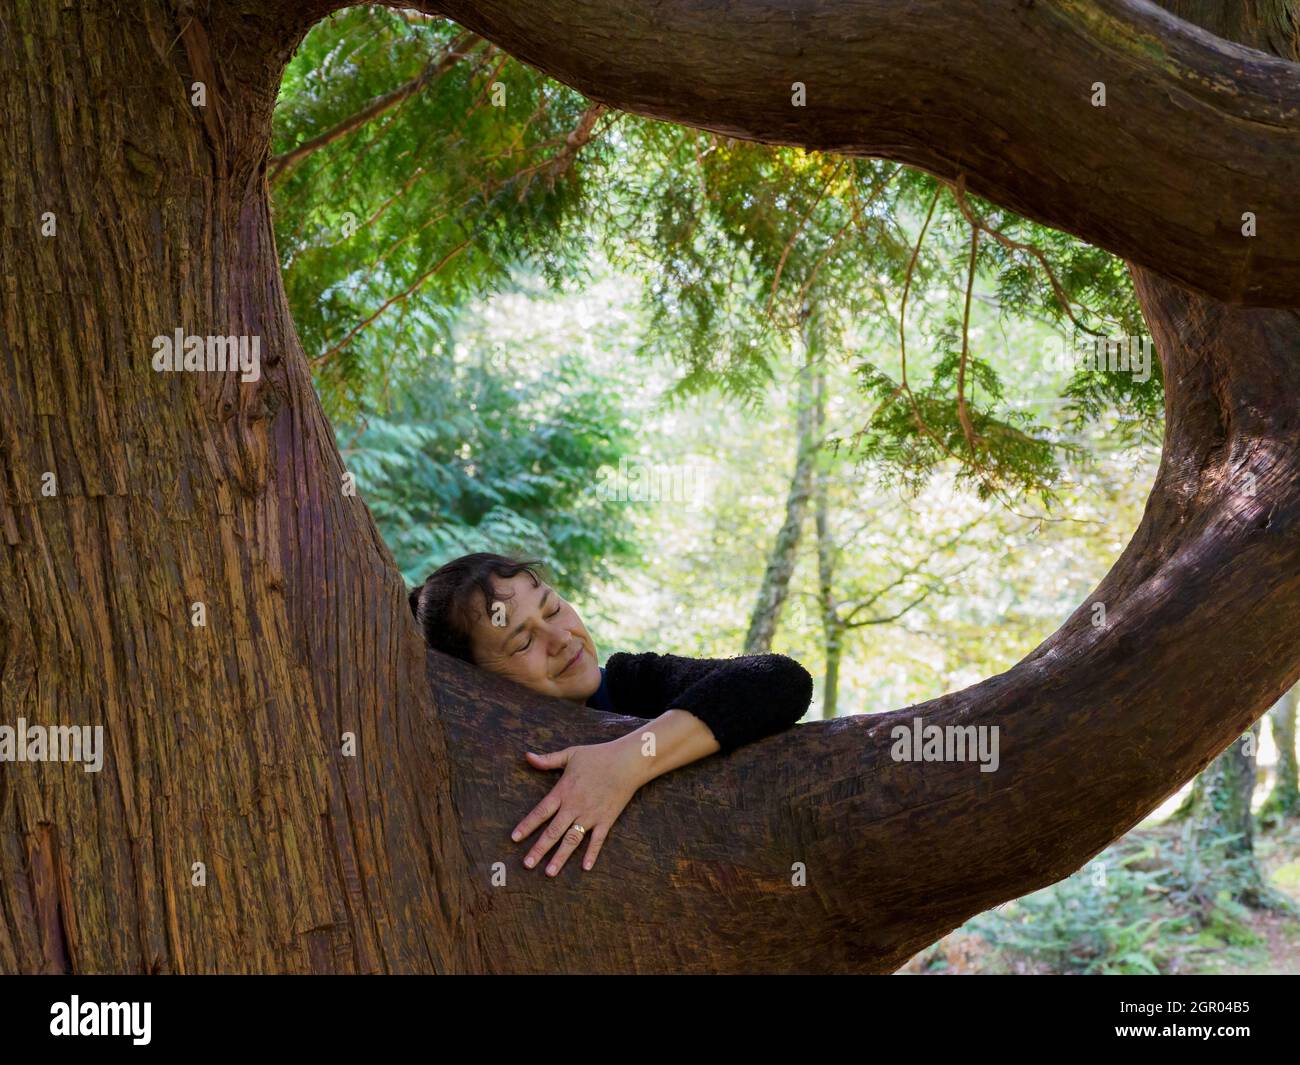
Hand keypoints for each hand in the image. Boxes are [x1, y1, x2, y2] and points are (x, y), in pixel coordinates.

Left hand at [511, 737, 645, 875]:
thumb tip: (527, 756)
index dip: (527, 825)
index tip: (514, 838)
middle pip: (553, 831)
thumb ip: (548, 760)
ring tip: (549, 873)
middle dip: (539, 849)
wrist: (627, 761)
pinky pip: (598, 840)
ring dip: (560, 856)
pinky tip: (586, 867)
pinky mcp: (606, 819)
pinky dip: (592, 853)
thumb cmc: (598, 756)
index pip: (541, 812)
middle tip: (527, 864)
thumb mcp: (570, 754)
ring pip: (572, 840)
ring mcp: (591, 815)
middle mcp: (574, 807)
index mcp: (563, 791)